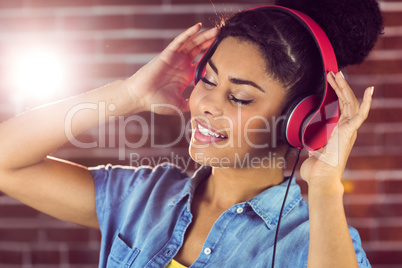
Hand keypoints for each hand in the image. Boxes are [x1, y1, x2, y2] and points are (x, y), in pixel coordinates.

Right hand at [125, 23, 218, 114]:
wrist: (140, 97)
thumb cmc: (156, 102)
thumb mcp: (180, 105)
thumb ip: (191, 105)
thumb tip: (204, 112)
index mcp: (186, 75)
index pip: (203, 63)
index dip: (214, 58)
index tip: (227, 56)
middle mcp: (182, 64)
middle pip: (200, 50)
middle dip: (212, 43)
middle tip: (225, 38)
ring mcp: (175, 58)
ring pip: (192, 43)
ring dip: (204, 36)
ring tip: (217, 30)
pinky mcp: (168, 53)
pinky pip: (180, 41)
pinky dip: (189, 33)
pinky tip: (198, 27)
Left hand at [300, 71, 372, 192]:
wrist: (320, 179)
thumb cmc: (317, 169)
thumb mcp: (313, 151)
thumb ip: (314, 145)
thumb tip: (309, 145)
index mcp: (338, 131)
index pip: (341, 107)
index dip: (337, 93)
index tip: (331, 81)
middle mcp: (345, 129)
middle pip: (346, 102)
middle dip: (340, 86)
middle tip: (334, 72)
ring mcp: (348, 131)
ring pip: (350, 104)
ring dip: (344, 88)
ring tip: (337, 74)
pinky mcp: (349, 133)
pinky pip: (360, 116)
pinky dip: (366, 103)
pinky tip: (370, 91)